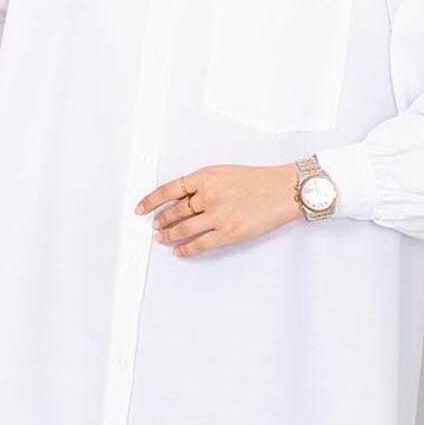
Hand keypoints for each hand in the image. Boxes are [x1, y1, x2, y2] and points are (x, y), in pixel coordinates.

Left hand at [136, 163, 301, 256]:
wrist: (283, 190)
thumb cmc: (257, 180)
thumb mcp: (224, 173)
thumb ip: (202, 184)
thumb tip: (180, 199)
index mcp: (205, 176)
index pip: (168, 189)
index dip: (151, 200)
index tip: (140, 209)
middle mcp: (209, 195)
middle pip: (174, 211)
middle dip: (161, 221)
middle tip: (154, 226)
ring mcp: (218, 215)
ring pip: (183, 229)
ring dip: (169, 235)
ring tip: (162, 239)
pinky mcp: (229, 233)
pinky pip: (200, 244)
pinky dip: (186, 249)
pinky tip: (179, 251)